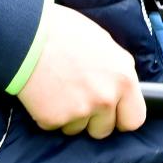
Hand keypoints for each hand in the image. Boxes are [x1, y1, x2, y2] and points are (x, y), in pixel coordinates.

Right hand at [16, 3, 144, 138]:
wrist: (28, 35)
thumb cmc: (65, 32)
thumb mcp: (105, 45)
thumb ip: (115, 72)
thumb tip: (119, 88)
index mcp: (124, 79)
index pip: (134, 119)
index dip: (121, 117)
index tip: (112, 114)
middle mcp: (106, 98)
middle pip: (104, 129)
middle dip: (92, 121)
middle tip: (78, 99)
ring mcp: (80, 111)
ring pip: (77, 129)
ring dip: (68, 116)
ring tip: (58, 89)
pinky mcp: (53, 119)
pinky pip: (53, 125)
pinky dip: (47, 114)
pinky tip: (43, 92)